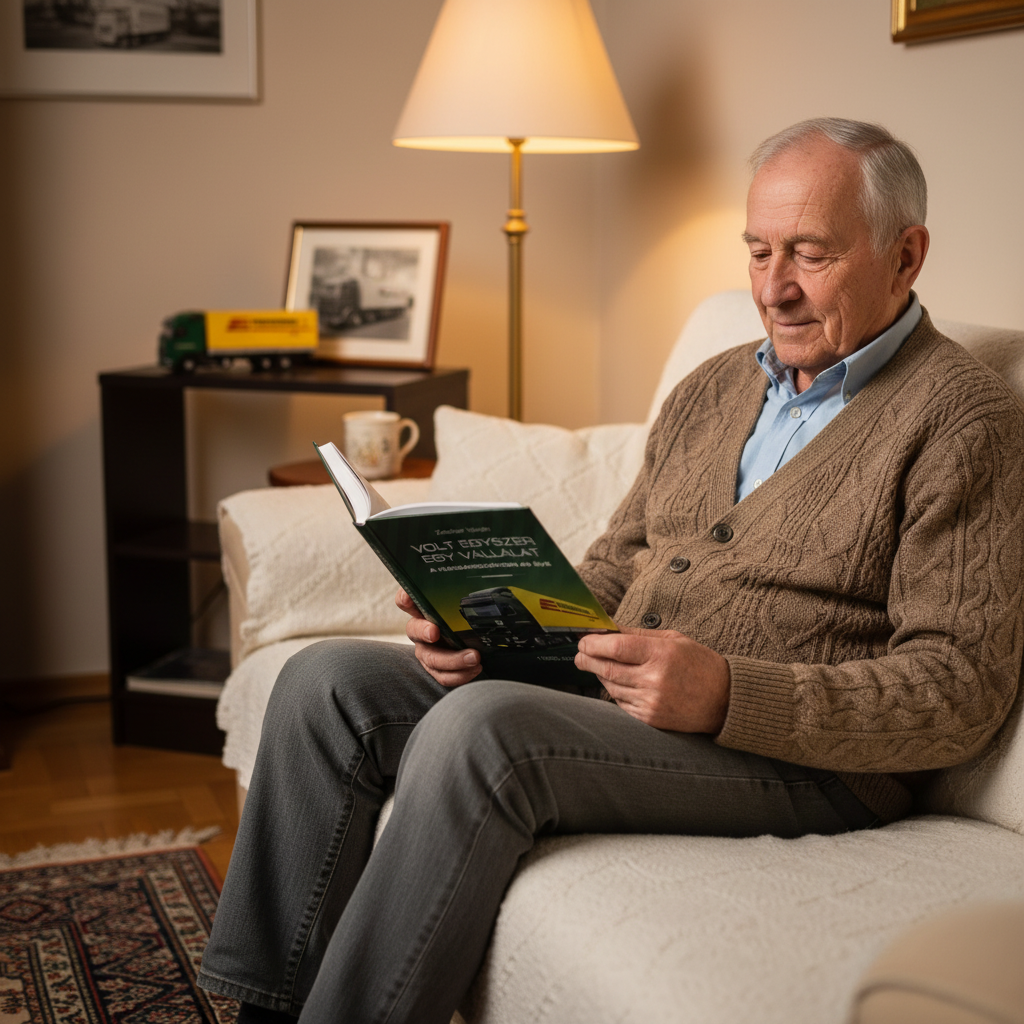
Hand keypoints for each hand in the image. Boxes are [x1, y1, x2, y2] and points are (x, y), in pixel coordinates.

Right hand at [397, 588, 482, 687]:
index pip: (406, 600)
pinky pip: (444, 676)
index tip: (408, 598)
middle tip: (435, 632)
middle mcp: (421, 630)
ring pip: (431, 659)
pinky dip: (461, 675)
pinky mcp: (438, 670)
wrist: (477, 643)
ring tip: (475, 658)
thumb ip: (464, 594)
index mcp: (423, 610)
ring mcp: (427, 651)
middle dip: (423, 631)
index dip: (405, 598)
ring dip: (453, 660)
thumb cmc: (467, 618)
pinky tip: (477, 668)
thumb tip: (482, 570)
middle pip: (414, 630)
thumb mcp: (465, 605)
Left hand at [575, 628, 729, 732]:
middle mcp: (654, 680)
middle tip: (579, 654)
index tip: (584, 640)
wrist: (724, 701)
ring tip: (597, 665)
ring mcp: (651, 702)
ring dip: (600, 675)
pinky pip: (621, 703)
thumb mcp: (674, 639)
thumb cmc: (700, 665)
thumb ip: (639, 634)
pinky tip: (616, 683)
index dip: (593, 643)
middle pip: (607, 668)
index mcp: (661, 655)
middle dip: (587, 659)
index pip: (615, 647)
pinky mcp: (650, 719)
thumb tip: (608, 628)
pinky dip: (614, 692)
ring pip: (611, 686)